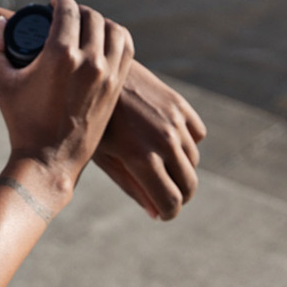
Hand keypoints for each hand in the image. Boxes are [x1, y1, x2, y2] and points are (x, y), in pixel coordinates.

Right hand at [0, 0, 134, 189]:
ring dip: (100, 22)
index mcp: (60, 54)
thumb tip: (2, 21)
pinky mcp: (117, 87)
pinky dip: (117, 37)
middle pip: (91, 16)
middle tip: (66, 16)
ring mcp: (108, 74)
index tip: (53, 3)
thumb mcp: (0, 82)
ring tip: (86, 26)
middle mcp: (89, 61)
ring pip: (113, 29)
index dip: (60, 0)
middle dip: (78, 10)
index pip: (68, 9)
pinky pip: (126, 48)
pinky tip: (105, 40)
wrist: (49, 160)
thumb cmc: (21, 121)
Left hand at [93, 61, 206, 219]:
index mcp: (140, 158)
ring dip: (181, 169)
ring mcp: (173, 120)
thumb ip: (131, 186)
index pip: (170, 201)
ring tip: (161, 167)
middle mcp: (163, 140)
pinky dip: (187, 142)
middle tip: (164, 195)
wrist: (91, 73)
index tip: (162, 212)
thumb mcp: (104, 156)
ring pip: (193, 160)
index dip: (168, 212)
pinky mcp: (178, 104)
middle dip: (179, 196)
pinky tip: (167, 140)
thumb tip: (156, 213)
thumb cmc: (89, 121)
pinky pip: (197, 135)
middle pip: (189, 185)